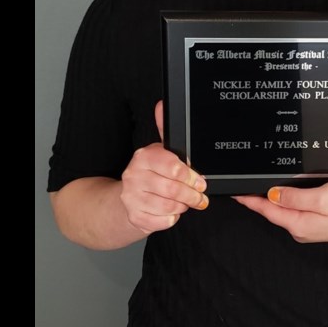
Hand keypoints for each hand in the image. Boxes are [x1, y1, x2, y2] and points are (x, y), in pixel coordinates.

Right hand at [119, 100, 207, 234]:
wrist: (127, 199)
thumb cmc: (151, 175)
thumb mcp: (159, 153)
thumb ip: (165, 131)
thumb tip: (161, 105)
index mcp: (143, 157)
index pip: (172, 166)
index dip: (191, 176)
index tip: (200, 181)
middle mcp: (134, 176)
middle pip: (173, 189)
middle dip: (192, 195)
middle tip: (200, 197)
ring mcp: (131, 198)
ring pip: (169, 206)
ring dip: (183, 206)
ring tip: (184, 202)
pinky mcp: (134, 217)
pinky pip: (162, 221)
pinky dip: (172, 218)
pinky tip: (171, 211)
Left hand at [233, 181, 327, 242]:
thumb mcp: (322, 197)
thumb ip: (295, 197)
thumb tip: (273, 195)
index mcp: (299, 224)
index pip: (267, 210)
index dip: (250, 200)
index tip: (234, 193)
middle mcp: (302, 230)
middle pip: (273, 212)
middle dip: (258, 200)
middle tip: (242, 187)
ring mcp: (310, 228)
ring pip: (285, 212)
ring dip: (272, 200)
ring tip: (258, 189)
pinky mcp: (319, 224)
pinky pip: (296, 212)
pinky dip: (287, 202)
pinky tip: (285, 195)